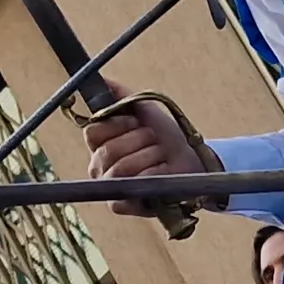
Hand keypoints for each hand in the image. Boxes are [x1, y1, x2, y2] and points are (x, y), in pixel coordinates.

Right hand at [80, 82, 216, 181]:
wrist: (191, 161)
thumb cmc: (165, 137)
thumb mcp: (145, 110)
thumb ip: (121, 95)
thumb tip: (102, 79)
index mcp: (99, 143)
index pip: (92, 131)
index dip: (116, 125)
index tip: (137, 122)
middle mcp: (98, 165)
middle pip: (108, 150)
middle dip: (139, 140)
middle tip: (154, 139)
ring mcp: (109, 186)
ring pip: (120, 169)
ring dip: (149, 156)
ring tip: (161, 154)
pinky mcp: (121, 205)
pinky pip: (129, 189)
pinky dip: (152, 177)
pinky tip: (161, 173)